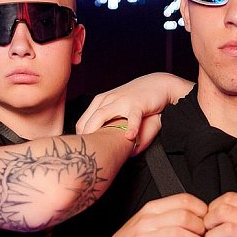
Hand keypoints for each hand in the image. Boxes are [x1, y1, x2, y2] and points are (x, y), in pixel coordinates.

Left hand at [76, 71, 193, 152]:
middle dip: (84, 135)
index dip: (80, 137)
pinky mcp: (138, 104)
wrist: (157, 84)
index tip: (81, 150)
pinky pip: (133, 117)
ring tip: (96, 145)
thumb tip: (96, 140)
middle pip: (89, 118)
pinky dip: (131, 127)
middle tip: (84, 152)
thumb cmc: (134, 99)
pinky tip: (130, 137)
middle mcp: (108, 99)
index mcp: (101, 101)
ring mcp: (122, 101)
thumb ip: (105, 119)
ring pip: (103, 114)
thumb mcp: (115, 105)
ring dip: (97, 129)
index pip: (83, 121)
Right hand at [96, 193, 208, 236]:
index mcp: (151, 208)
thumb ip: (169, 216)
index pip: (184, 200)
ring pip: (179, 234)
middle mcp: (147, 220)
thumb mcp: (147, 221)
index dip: (202, 210)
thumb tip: (200, 217)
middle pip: (184, 216)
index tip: (208, 222)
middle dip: (202, 229)